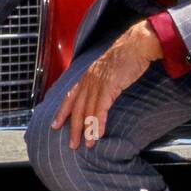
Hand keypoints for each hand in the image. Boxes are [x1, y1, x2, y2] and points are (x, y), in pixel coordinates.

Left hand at [51, 19, 160, 148]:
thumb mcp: (107, 70)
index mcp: (86, 77)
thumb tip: (101, 94)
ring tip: (87, 145)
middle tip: (72, 145)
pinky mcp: (109, 87)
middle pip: (77, 108)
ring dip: (87, 130)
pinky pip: (100, 109)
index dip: (62, 112)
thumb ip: (100, 81)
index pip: (69, 97)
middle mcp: (88, 81)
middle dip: (74, 128)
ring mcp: (97, 84)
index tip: (55, 125)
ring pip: (88, 111)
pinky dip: (98, 123)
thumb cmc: (125, 57)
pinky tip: (98, 134)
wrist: (136, 45)